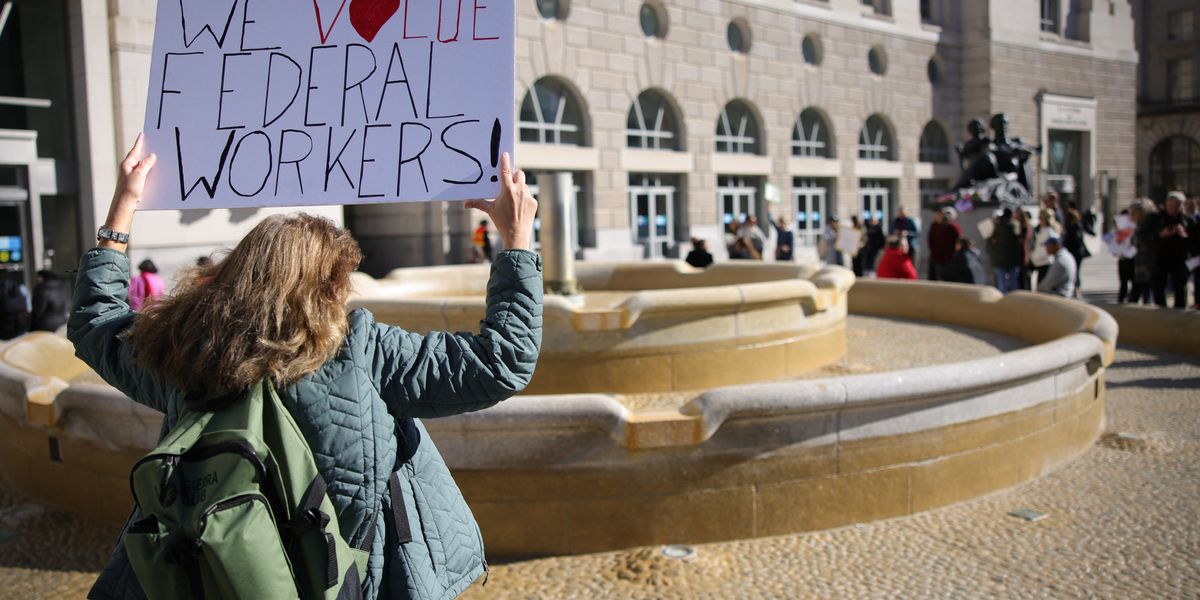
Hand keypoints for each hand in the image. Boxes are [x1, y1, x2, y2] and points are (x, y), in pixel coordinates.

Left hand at [100, 134, 155, 251]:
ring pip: (141, 165)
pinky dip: (148, 170)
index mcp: (127, 164)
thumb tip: (151, 156)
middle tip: (152, 143)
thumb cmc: (129, 191)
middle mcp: (128, 168)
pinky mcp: (134, 183)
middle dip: (144, 151)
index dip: (140, 142)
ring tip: (155, 157)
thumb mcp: (139, 176)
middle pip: (138, 157)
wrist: (124, 206)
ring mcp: (130, 176)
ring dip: (148, 162)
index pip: (135, 150)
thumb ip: (145, 165)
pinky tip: (154, 172)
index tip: (142, 134)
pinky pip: (143, 173)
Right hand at [465, 153, 536, 251]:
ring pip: (524, 185)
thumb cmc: (502, 222)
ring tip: (513, 198)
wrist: (516, 235)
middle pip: (519, 174)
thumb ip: (478, 204)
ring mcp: (528, 196)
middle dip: (514, 175)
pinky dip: (524, 198)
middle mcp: (519, 190)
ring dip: (519, 187)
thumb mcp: (490, 211)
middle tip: (509, 181)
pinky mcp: (533, 202)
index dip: (505, 161)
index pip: (506, 171)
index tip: (505, 154)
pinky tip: (519, 206)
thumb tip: (465, 204)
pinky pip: (529, 195)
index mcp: (507, 190)